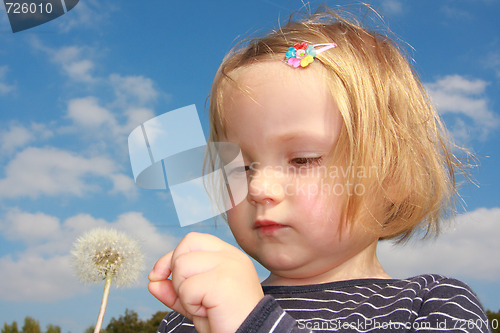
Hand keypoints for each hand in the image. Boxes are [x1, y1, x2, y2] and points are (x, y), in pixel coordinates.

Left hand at [148, 232, 264, 332]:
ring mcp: (229, 265)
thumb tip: (152, 281)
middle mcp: (231, 256)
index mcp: (228, 255)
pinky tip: (208, 310)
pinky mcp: (223, 280)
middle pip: (184, 248)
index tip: (161, 276)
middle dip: (177, 275)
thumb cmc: (226, 320)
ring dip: (184, 292)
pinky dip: (190, 304)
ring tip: (203, 305)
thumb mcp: (196, 302)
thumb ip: (175, 289)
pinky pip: (187, 287)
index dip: (172, 257)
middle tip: (195, 297)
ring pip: (182, 266)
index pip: (192, 240)